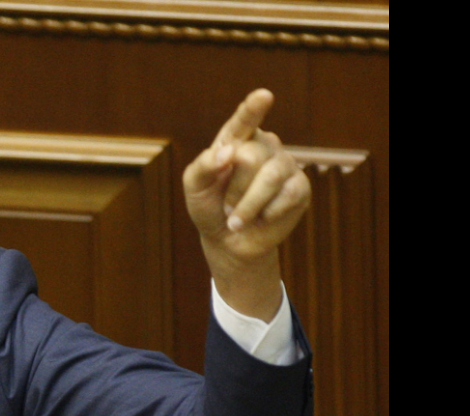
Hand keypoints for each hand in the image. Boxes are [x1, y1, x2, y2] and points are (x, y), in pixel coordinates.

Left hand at [183, 89, 310, 320]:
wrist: (228, 240)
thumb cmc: (209, 206)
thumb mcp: (194, 186)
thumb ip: (203, 165)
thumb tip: (228, 152)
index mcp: (236, 139)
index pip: (244, 120)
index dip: (254, 108)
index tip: (264, 96)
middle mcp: (264, 145)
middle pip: (250, 158)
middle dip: (233, 189)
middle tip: (226, 206)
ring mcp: (284, 164)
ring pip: (270, 177)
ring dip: (247, 205)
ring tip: (236, 218)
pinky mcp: (300, 186)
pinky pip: (287, 195)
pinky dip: (266, 213)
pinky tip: (261, 218)